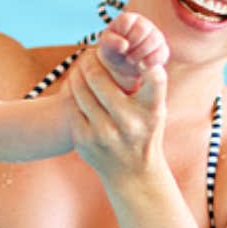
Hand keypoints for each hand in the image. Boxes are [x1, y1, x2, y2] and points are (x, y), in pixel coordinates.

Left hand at [68, 47, 167, 183]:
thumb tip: (143, 53)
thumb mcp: (156, 110)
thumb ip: (151, 84)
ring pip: (80, 90)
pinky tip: (74, 84)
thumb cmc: (145, 131)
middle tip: (89, 53)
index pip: (155, 82)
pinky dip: (71, 91)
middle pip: (100, 79)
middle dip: (91, 61)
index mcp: (151, 112)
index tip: (141, 58)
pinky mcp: (84, 141)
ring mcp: (104, 134)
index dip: (150, 67)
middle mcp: (129, 123)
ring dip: (77, 73)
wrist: (132, 174)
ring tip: (80, 66)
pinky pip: (71, 106)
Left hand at [96, 11, 168, 93]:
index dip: (122, 35)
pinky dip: (150, 61)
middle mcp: (144, 24)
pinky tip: (142, 66)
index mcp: (128, 19)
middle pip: (142, 29)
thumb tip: (124, 45)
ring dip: (140, 53)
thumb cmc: (113, 51)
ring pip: (154, 40)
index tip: (119, 44)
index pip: (127, 21)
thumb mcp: (105, 46)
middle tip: (126, 54)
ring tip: (131, 59)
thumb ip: (110, 42)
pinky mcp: (162, 49)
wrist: (123, 66)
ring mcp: (155, 36)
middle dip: (132, 44)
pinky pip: (162, 53)